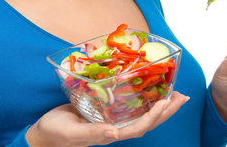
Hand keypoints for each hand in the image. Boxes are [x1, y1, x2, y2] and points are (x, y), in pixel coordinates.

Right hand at [26, 92, 188, 145]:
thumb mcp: (70, 133)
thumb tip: (115, 133)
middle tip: (182, 96)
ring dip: (159, 105)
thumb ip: (92, 134)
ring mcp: (111, 120)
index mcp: (109, 134)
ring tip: (174, 94)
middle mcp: (115, 128)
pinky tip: (148, 91)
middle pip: (146, 121)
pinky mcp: (105, 111)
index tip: (168, 101)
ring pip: (141, 114)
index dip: (155, 116)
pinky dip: (143, 99)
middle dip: (166, 111)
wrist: (44, 132)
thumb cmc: (55, 132)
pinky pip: (129, 107)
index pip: (138, 128)